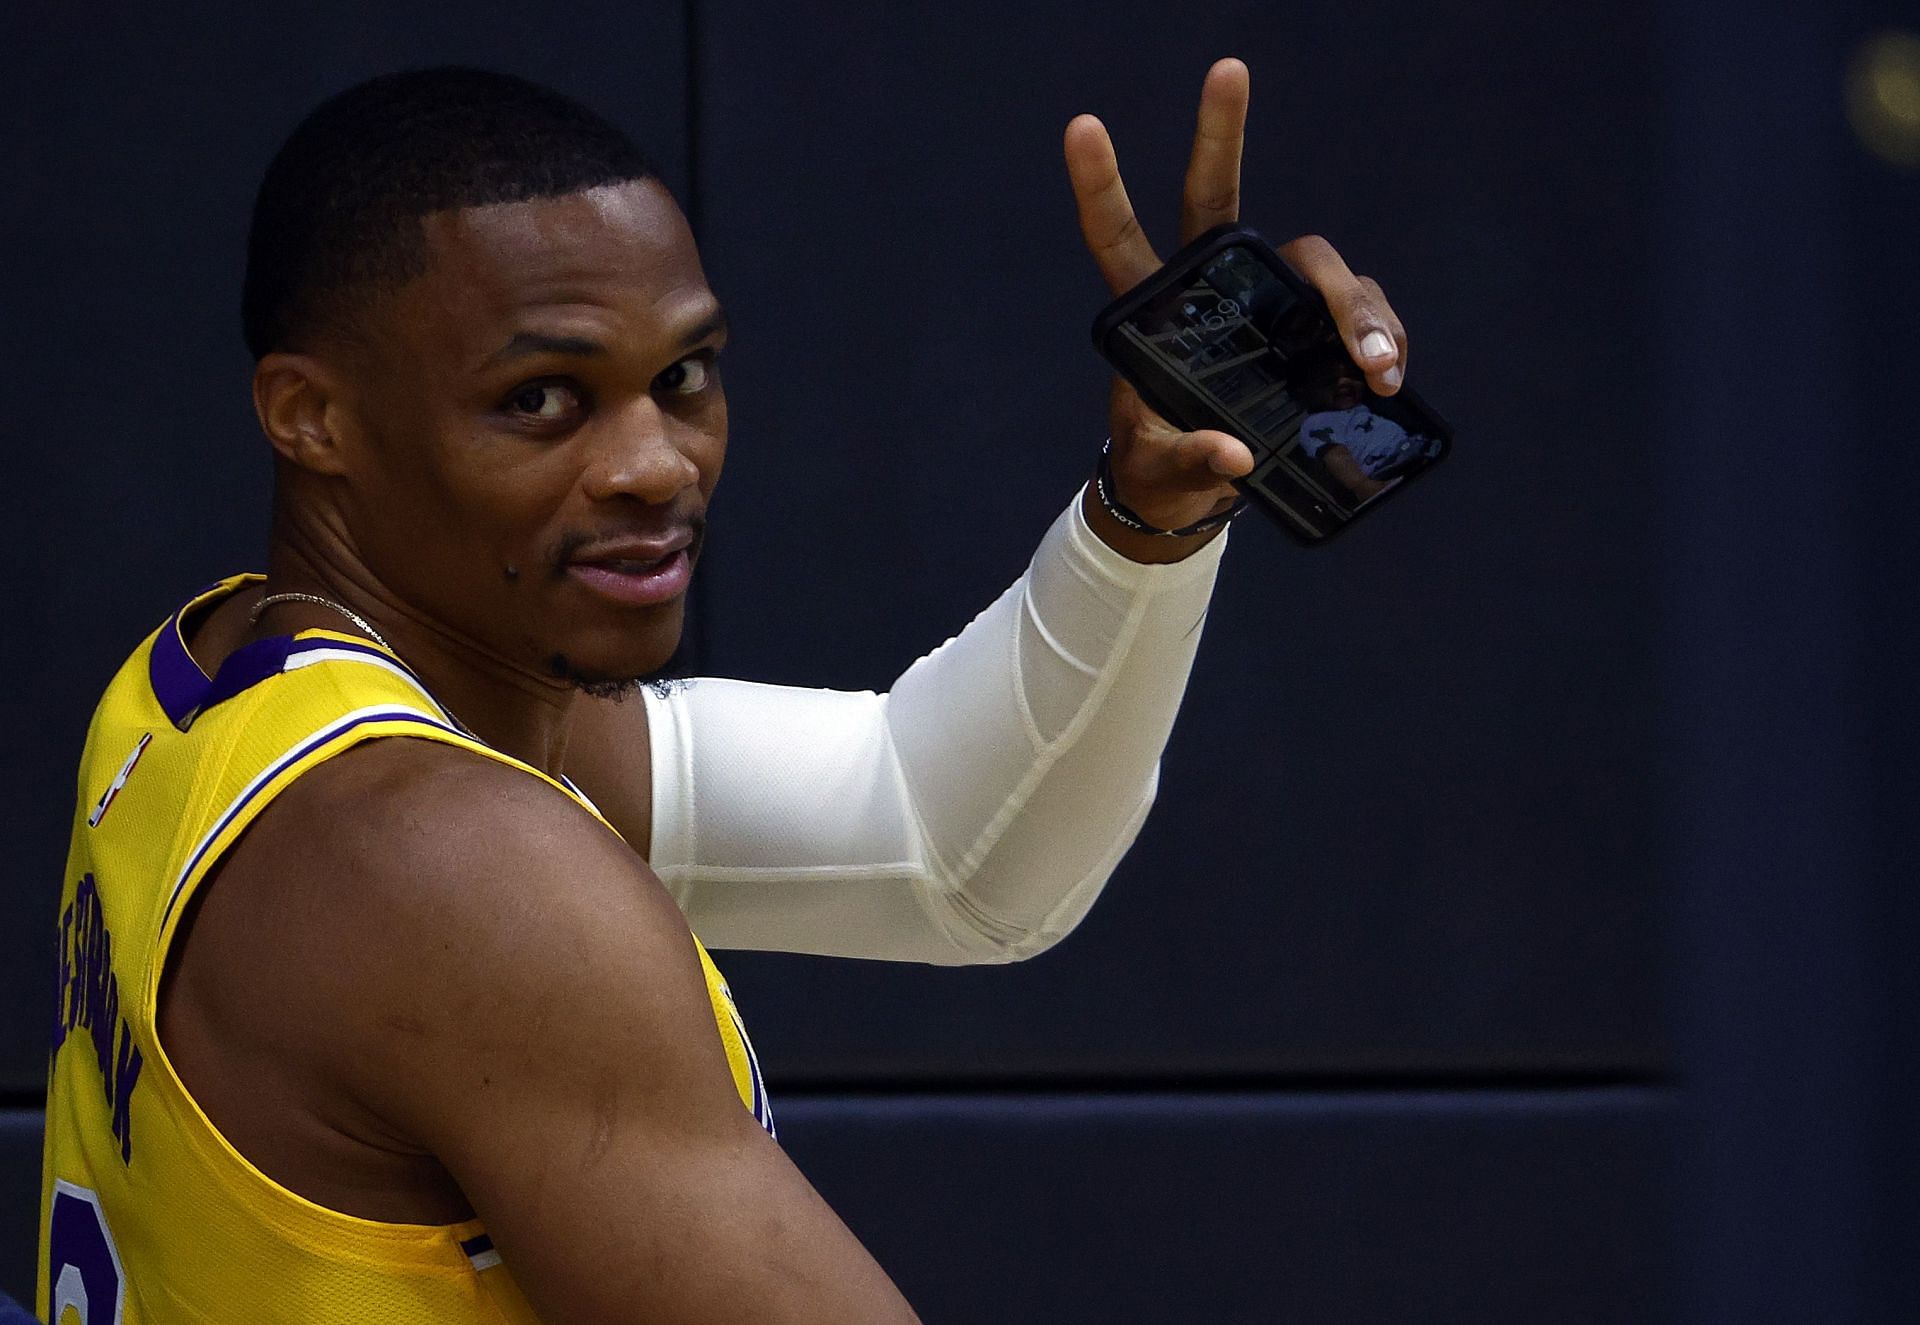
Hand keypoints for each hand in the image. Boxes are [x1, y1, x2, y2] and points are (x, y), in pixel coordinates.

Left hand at [1064, 58, 1411, 544]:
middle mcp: (1209, 292)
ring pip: (1313, 264)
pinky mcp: (1309, 333)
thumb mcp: (1166, 474)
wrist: (1191, 496)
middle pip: (1218, 198)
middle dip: (1219, 131)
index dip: (1102, 186)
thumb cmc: (1162, 475)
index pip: (1120, 238)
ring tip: (1375, 367)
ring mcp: (1264, 306)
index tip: (1084, 125)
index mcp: (1153, 316)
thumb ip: (1195, 461)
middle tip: (1225, 66)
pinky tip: (1389, 373)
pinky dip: (1380, 335)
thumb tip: (1233, 456)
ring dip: (1352, 304)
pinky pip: (1356, 312)